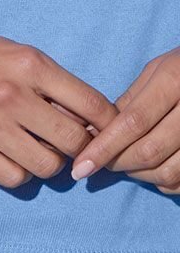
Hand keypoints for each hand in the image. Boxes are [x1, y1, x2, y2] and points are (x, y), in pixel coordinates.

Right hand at [0, 19, 117, 188]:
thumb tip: (83, 116)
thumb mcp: (8, 50)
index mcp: (28, 63)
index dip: (107, 123)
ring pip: (49, 166)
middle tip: (67, 142)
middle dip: (79, 146)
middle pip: (75, 141)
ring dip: (50, 162)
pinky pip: (18, 179)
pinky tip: (12, 155)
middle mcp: (13, 95)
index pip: (92, 104)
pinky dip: (21, 172)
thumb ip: (45, 78)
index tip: (106, 131)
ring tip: (36, 148)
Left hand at [71, 49, 179, 192]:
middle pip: (148, 151)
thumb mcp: (155, 71)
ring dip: (137, 174)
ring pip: (166, 172)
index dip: (104, 147)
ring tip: (121, 163)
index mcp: (172, 82)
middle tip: (96, 163)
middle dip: (116, 162)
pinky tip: (148, 169)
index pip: (133, 122)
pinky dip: (160, 181)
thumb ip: (129, 100)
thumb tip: (94, 130)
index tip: (81, 164)